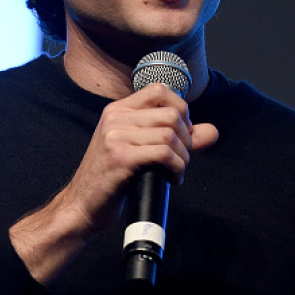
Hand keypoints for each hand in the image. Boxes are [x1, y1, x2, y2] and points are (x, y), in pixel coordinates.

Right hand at [10, 83, 217, 284]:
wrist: (82, 205)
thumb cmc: (112, 178)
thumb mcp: (141, 150)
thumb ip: (177, 138)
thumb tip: (212, 131)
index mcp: (118, 110)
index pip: (159, 90)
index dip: (181, 109)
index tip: (182, 133)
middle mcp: (115, 117)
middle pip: (171, 113)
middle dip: (187, 138)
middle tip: (181, 158)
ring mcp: (115, 136)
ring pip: (170, 135)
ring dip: (183, 157)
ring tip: (176, 171)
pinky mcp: (120, 157)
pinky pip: (163, 154)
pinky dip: (176, 167)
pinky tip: (172, 179)